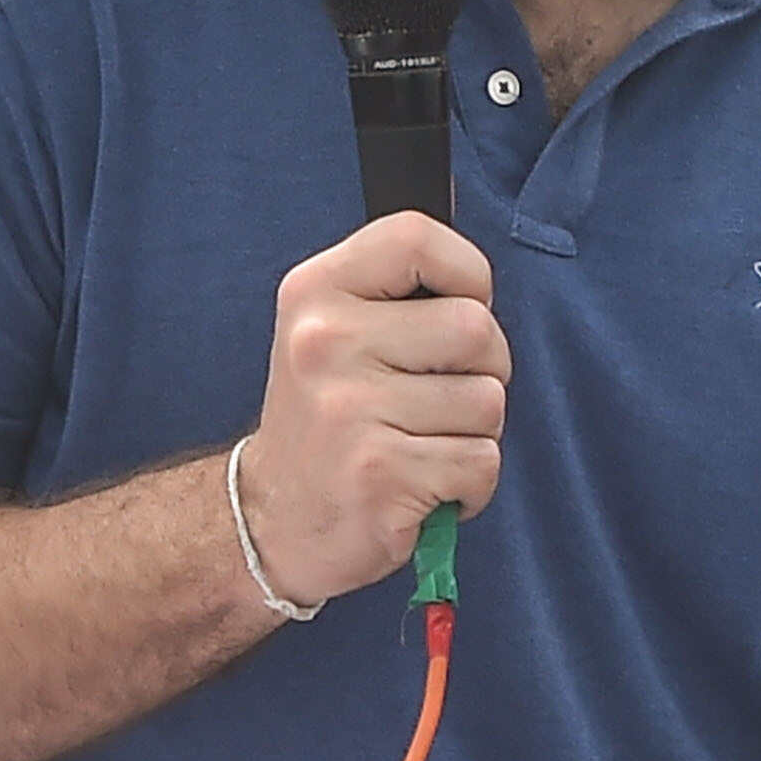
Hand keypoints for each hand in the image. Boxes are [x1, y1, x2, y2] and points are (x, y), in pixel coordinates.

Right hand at [233, 214, 510, 607]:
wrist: (273, 523)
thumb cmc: (327, 422)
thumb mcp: (333, 333)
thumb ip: (397, 296)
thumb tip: (480, 285)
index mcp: (314, 292)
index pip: (415, 236)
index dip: (466, 272)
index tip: (459, 308)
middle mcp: (325, 342)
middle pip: (476, 327)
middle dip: (486, 370)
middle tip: (442, 400)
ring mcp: (350, 409)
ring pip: (488, 402)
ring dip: (475, 435)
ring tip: (424, 447)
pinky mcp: (381, 474)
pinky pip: (481, 463)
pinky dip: (471, 486)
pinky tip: (426, 488)